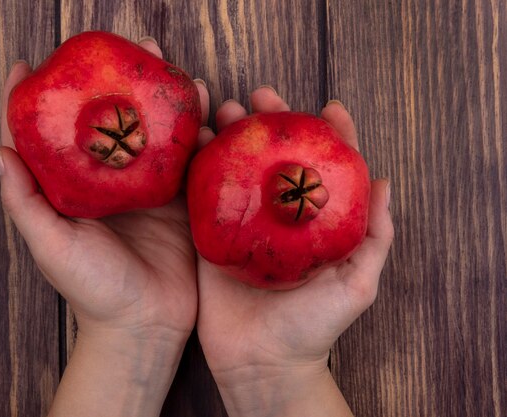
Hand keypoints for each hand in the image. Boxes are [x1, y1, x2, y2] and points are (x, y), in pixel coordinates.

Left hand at [0, 38, 209, 416]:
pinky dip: (199, 133)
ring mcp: (149, 190)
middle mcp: (111, 184)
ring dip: (167, 101)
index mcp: (75, 190)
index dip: (38, 99)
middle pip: (111, 122)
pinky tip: (207, 110)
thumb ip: (23, 201)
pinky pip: (191, 160)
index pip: (51, 137)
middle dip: (120, 83)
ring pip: (156, 133)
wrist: (145, 325)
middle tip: (132, 51)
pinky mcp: (181, 202)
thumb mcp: (50, 246)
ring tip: (176, 74)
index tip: (33, 63)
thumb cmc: (92, 290)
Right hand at [195, 89, 393, 416]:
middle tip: (262, 97)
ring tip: (225, 109)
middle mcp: (279, 219)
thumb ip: (375, 238)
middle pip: (275, 159)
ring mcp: (244, 226)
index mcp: (315, 225)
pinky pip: (204, 197)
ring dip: (231, 136)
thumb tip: (386, 183)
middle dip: (271, 123)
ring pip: (238, 168)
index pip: (326, 169)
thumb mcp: (358, 285)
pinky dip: (200, 167)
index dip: (330, 136)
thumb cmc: (315, 328)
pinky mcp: (212, 238)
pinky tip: (198, 143)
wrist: (264, 364)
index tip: (329, 109)